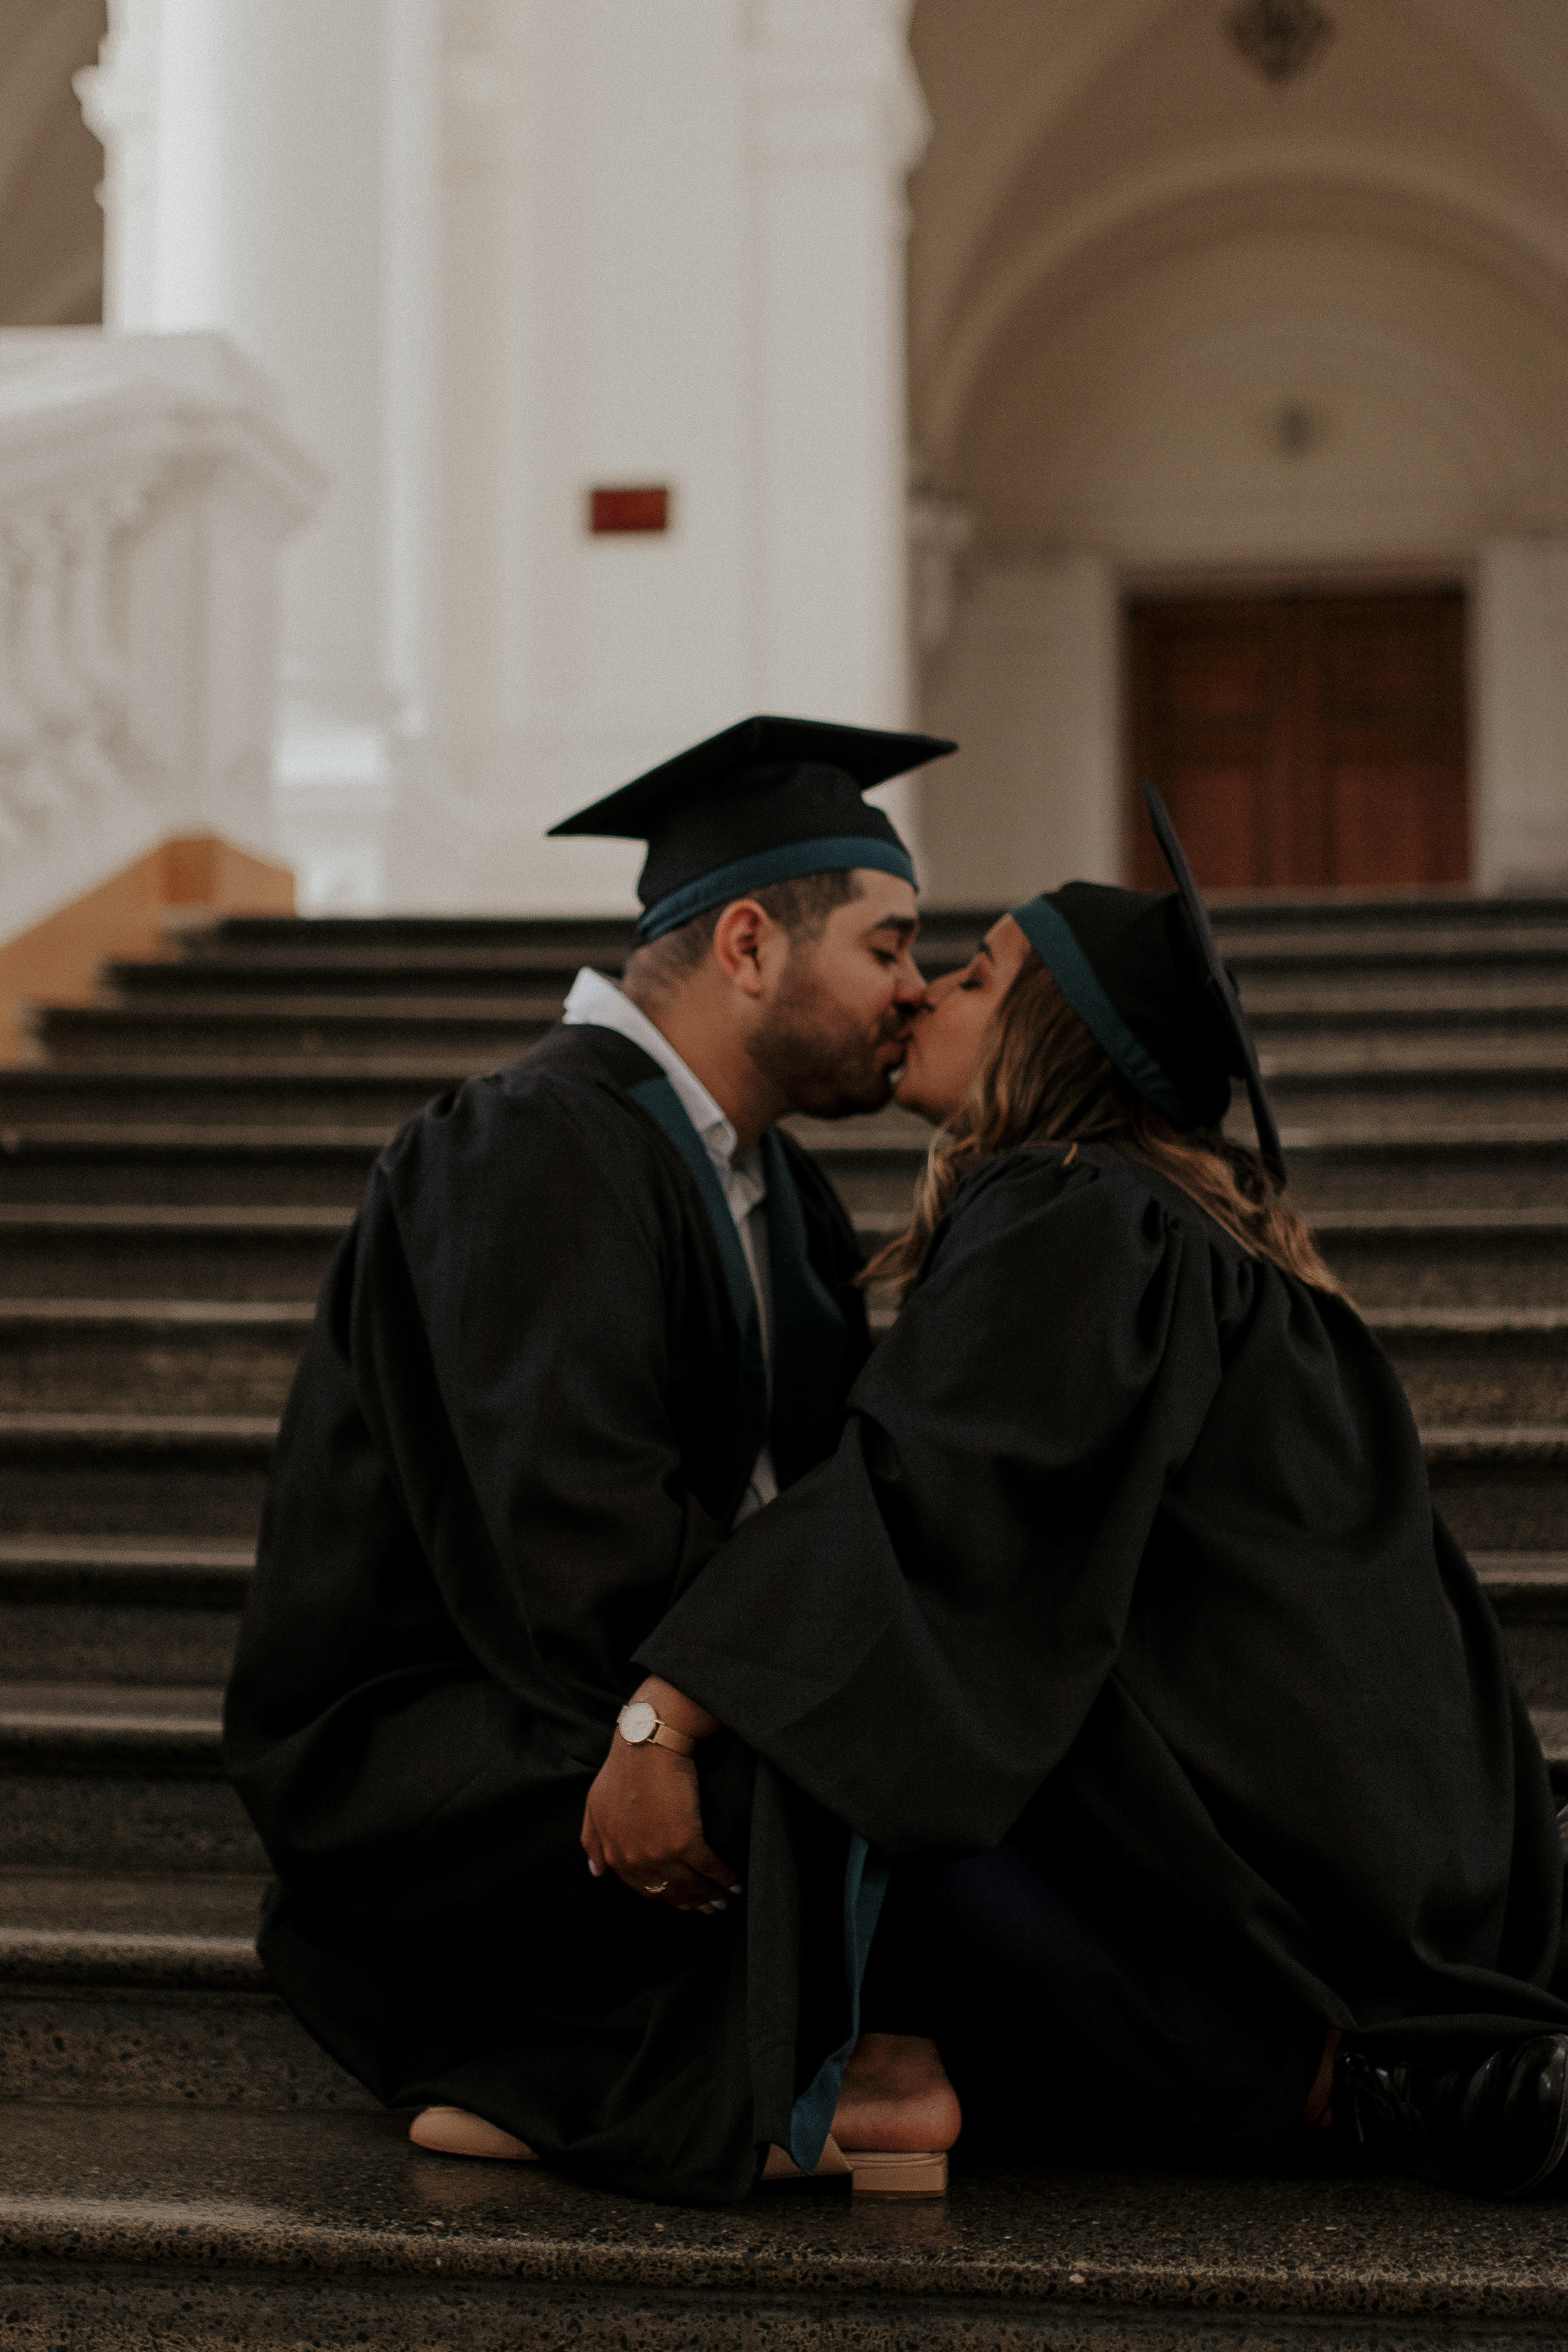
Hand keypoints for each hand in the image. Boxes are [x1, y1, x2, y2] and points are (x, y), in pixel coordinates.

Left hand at [581, 1739, 740, 1915]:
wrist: (646, 1745)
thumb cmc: (622, 1768)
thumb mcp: (594, 1805)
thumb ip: (592, 1840)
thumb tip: (597, 1872)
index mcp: (615, 1854)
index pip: (645, 1889)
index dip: (667, 1898)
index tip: (684, 1902)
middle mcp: (635, 1860)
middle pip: (670, 1892)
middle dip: (693, 1902)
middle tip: (711, 1907)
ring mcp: (660, 1853)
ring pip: (691, 1884)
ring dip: (712, 1895)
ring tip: (726, 1899)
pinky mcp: (685, 1841)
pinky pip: (710, 1868)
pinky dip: (726, 1878)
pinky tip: (736, 1883)